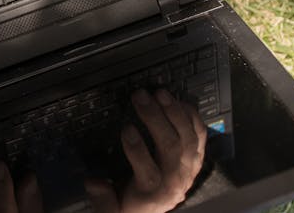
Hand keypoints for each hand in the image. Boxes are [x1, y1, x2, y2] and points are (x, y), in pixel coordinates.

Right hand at [85, 90, 206, 212]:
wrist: (159, 208)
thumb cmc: (134, 204)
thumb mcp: (113, 212)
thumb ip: (103, 202)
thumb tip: (94, 183)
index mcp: (153, 193)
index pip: (149, 173)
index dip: (138, 150)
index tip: (126, 128)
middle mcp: (175, 179)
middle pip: (171, 147)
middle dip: (154, 118)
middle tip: (139, 97)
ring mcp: (189, 167)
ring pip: (187, 137)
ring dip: (173, 112)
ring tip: (159, 93)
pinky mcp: (196, 157)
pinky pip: (199, 134)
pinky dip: (191, 116)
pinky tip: (178, 101)